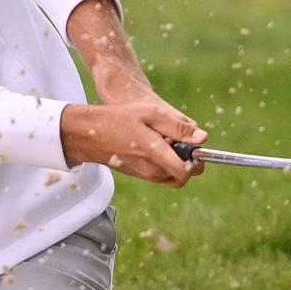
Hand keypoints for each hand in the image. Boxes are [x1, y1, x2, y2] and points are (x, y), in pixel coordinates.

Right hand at [59, 100, 207, 187]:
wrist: (87, 134)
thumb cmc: (117, 119)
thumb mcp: (150, 114)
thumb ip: (178, 127)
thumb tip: (202, 139)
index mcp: (155, 153)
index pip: (188, 171)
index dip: (197, 160)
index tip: (193, 146)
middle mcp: (151, 169)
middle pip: (183, 175)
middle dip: (186, 161)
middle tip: (176, 141)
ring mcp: (144, 175)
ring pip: (172, 175)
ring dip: (174, 162)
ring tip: (161, 141)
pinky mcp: (139, 175)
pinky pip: (160, 174)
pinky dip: (163, 163)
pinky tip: (152, 146)